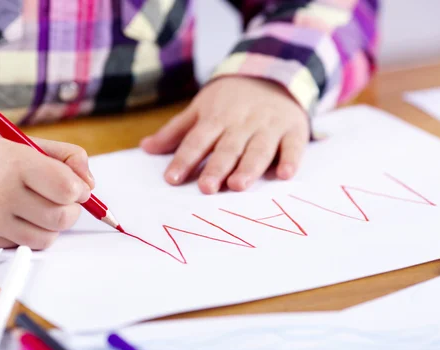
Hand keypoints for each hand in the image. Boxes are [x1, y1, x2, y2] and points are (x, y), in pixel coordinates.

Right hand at [0, 131, 94, 248]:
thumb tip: (89, 185)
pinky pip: (25, 245)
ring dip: (53, 226)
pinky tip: (19, 217)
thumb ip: (67, 156)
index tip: (76, 187)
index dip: (80, 190)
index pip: (67, 189)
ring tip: (41, 209)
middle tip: (62, 201)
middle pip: (62, 218)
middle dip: (71, 210)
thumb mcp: (27, 143)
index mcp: (17, 163)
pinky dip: (31, 233)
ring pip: (47, 237)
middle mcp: (3, 193)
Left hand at [141, 77, 309, 193]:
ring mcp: (269, 126)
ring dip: (249, 167)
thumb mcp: (201, 108)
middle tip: (207, 188)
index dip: (184, 159)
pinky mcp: (293, 130)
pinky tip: (285, 175)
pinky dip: (291, 160)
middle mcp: (242, 123)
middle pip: (227, 148)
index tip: (172, 179)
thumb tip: (145, 148)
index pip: (197, 140)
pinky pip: (293, 146)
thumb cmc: (231, 99)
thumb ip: (176, 131)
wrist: (273, 72)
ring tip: (238, 185)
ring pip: (258, 149)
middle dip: (217, 167)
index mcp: (216, 118)